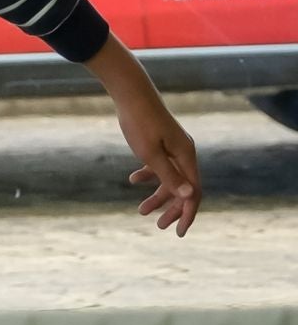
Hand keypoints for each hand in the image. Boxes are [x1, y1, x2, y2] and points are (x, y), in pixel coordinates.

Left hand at [116, 94, 200, 235]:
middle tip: (158, 225)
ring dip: (158, 195)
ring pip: (170, 178)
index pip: (193, 193)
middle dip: (172, 208)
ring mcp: (173, 147)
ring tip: (141, 211)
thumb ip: (168, 175)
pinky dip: (149, 175)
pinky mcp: (161, 141)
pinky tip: (133, 180)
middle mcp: (184, 152)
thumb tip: (189, 197)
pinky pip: (160, 165)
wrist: (131, 93)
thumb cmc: (139, 122)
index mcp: (186, 157)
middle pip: (184, 188)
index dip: (187, 213)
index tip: (179, 232)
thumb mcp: (150, 153)